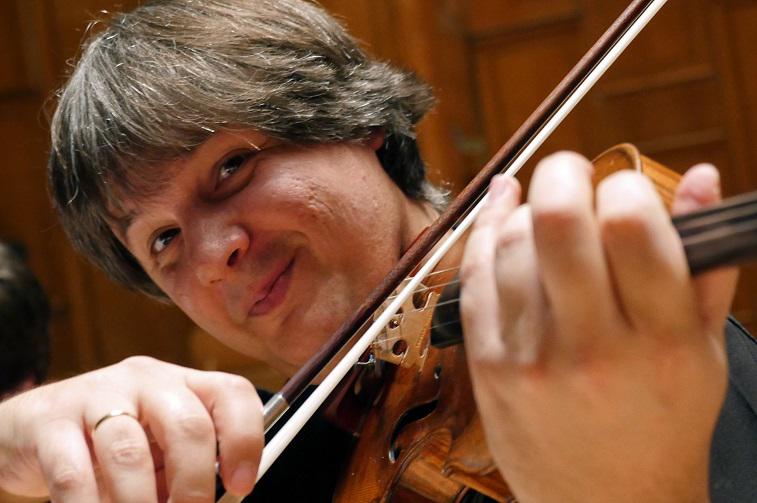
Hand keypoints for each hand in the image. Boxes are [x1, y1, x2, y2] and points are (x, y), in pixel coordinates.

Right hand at [0, 356, 262, 501]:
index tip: (241, 486)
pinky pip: (74, 473)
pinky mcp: (50, 422)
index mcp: (182, 383)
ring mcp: (96, 395)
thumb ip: (184, 468)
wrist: (32, 427)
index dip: (245, 439)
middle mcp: (146, 380)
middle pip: (187, 424)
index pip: (231, 393)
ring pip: (130, 451)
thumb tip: (212, 502)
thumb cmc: (110, 445)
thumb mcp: (157, 449)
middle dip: (194, 483)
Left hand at [460, 153, 737, 501]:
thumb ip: (705, 263)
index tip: (623, 188)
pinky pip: (473, 278)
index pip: (631, 225)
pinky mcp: (488, 365)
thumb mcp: (703, 351)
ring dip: (526, 208)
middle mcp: (592, 346)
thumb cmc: (660, 425)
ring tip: (544, 209)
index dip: (623, 185)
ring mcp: (532, 356)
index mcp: (661, 338)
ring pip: (510, 243)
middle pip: (558, 221)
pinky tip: (498, 213)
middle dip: (563, 173)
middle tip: (572, 173)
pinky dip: (484, 233)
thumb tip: (702, 178)